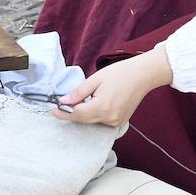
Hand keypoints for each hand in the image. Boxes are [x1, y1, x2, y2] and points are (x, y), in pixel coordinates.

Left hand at [52, 47, 172, 127]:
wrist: (143, 75)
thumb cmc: (120, 73)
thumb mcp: (95, 79)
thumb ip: (78, 93)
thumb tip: (63, 102)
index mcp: (102, 107)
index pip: (76, 115)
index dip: (63, 114)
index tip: (52, 110)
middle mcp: (110, 118)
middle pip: (83, 120)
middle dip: (72, 113)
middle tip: (62, 103)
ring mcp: (116, 122)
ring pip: (92, 121)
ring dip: (84, 113)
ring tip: (84, 99)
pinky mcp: (120, 121)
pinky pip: (101, 121)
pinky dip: (95, 114)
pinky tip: (95, 103)